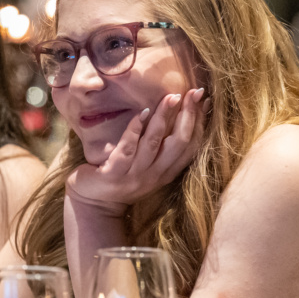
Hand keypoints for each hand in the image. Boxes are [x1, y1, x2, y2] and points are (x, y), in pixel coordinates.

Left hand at [66, 88, 207, 215]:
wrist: (94, 204)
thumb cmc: (122, 178)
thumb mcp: (148, 166)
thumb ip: (161, 147)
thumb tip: (176, 115)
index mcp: (166, 172)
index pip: (190, 146)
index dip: (199, 122)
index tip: (203, 99)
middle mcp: (155, 174)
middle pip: (179, 143)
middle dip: (188, 116)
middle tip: (192, 92)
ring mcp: (135, 175)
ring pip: (154, 142)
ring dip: (164, 117)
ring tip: (170, 97)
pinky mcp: (114, 174)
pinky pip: (127, 149)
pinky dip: (135, 129)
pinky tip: (141, 113)